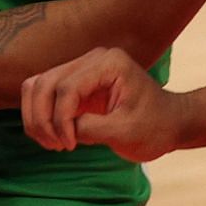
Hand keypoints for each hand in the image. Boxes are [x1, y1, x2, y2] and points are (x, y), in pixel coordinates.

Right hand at [20, 47, 180, 161]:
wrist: (169, 123)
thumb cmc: (155, 127)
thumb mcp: (126, 132)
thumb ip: (91, 128)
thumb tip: (62, 130)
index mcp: (109, 63)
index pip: (68, 87)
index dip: (61, 119)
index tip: (69, 145)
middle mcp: (92, 59)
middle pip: (45, 82)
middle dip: (43, 118)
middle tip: (56, 146)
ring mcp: (82, 68)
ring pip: (38, 85)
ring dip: (36, 117)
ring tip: (52, 143)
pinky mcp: (75, 83)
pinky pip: (44, 93)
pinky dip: (40, 115)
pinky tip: (53, 137)